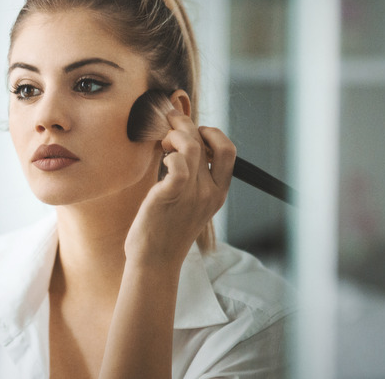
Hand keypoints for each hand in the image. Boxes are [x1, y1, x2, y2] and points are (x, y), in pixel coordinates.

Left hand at [125, 109, 235, 266]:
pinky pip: (178, 165)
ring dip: (175, 134)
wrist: (155, 262)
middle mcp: (209, 192)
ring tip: (163, 142)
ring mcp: (192, 194)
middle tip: (169, 122)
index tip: (192, 132)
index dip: (212, 133)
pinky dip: (169, 155)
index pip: (228, 150)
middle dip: (186, 124)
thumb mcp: (191, 204)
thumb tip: (184, 147)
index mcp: (218, 193)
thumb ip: (194, 180)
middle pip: (206, 142)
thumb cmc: (166, 230)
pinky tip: (161, 161)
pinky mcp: (170, 196)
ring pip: (191, 146)